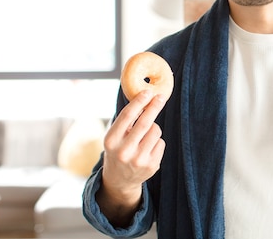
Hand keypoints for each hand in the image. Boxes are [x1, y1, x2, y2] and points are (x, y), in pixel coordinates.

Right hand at [96, 90, 166, 225]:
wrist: (119, 180)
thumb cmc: (118, 149)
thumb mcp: (114, 136)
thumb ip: (127, 120)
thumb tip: (146, 98)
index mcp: (111, 141)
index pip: (127, 116)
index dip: (139, 102)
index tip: (148, 92)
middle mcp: (124, 151)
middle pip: (145, 123)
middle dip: (154, 107)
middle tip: (161, 97)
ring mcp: (139, 160)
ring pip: (156, 131)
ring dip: (154, 128)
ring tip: (145, 135)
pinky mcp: (152, 166)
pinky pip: (161, 142)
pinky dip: (157, 141)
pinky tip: (147, 148)